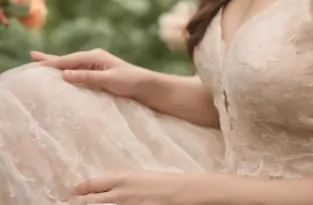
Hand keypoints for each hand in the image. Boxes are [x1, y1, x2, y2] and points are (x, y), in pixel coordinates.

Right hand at [29, 48, 146, 99]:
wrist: (146, 86)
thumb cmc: (130, 81)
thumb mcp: (108, 79)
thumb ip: (87, 77)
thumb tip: (65, 74)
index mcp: (95, 56)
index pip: (68, 60)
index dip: (52, 63)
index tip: (35, 64)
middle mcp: (93, 58)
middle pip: (67, 60)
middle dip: (50, 59)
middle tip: (31, 56)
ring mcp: (95, 66)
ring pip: (71, 65)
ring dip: (56, 65)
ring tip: (41, 63)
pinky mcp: (97, 74)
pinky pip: (77, 72)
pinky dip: (66, 72)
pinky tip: (61, 74)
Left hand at [70, 169, 193, 204]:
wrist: (177, 192)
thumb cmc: (159, 181)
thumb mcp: (137, 176)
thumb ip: (120, 182)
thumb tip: (104, 187)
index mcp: (121, 178)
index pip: (93, 185)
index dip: (79, 190)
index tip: (71, 193)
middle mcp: (119, 194)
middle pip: (90, 201)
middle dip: (78, 203)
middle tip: (69, 204)